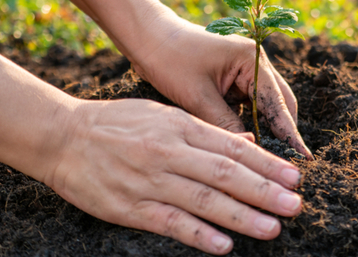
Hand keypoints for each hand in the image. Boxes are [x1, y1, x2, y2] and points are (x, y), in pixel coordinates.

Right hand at [48, 98, 303, 254]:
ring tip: (272, 227)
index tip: (294, 177)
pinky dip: (199, 234)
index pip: (233, 147)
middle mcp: (169, 153)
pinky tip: (224, 245)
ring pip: (204, 200)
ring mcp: (150, 181)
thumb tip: (246, 143)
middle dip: (264, 191)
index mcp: (181, 127)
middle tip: (295, 204)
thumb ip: (204, 131)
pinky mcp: (130, 207)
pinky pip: (171, 223)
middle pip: (226, 174)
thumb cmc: (118, 123)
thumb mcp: (164, 114)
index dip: (266, 164)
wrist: (62, 137)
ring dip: (242, 216)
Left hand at [128, 10, 311, 158]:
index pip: (277, 103)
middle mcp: (255, 62)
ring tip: (266, 158)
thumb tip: (250, 153)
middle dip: (282, 131)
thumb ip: (226, 125)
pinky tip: (243, 142)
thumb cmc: (170, 61)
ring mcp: (246, 70)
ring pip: (264, 106)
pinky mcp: (233, 79)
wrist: (148, 38)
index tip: (303, 158)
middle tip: (287, 162)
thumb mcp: (197, 97)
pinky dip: (246, 122)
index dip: (289, 132)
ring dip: (263, 128)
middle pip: (279, 103)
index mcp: (252, 59)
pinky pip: (247, 105)